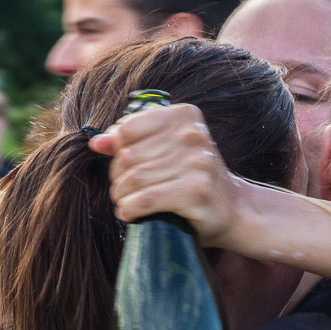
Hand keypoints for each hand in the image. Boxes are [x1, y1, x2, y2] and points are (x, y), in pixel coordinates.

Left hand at [91, 104, 244, 247]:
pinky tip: (130, 214)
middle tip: (123, 192)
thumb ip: (133, 142)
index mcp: (184, 115)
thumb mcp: (167, 151)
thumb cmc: (194, 179)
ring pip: (133, 180)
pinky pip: (146, 199)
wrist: (234, 210)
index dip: (117, 153)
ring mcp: (197, 163)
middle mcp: (192, 135)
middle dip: (117, 179)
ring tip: (125, 204)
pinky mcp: (196, 192)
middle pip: (127, 156)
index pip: (127, 129)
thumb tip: (96, 143)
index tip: (123, 169)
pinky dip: (130, 210)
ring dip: (122, 198)